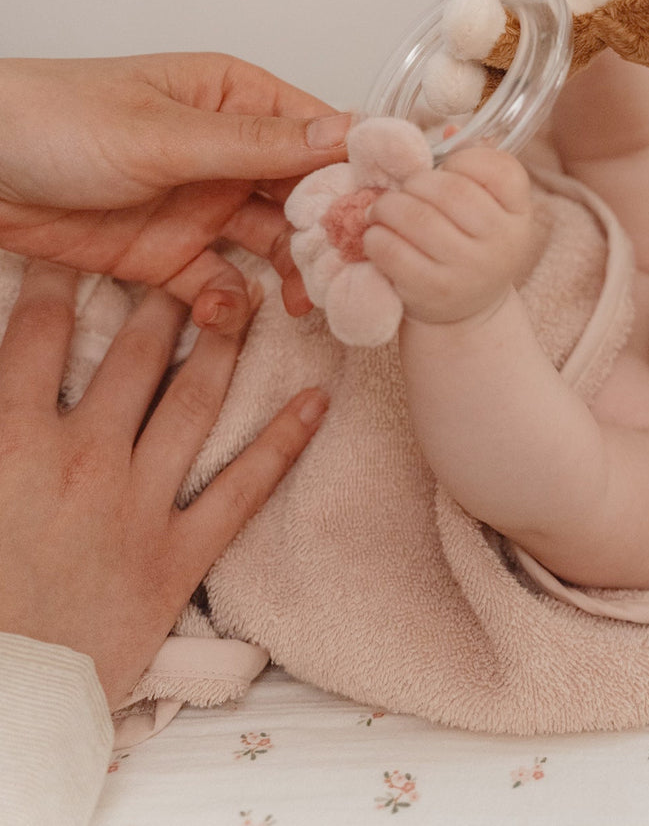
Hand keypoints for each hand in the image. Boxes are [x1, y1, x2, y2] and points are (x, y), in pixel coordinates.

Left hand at [0, 54, 351, 333]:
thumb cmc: (54, 122)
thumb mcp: (165, 134)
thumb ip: (258, 143)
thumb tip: (347, 132)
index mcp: (238, 100)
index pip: (322, 135)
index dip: (360, 173)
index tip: (390, 213)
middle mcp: (232, 152)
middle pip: (308, 197)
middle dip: (332, 234)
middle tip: (355, 273)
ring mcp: (204, 205)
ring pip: (275, 245)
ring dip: (294, 273)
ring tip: (306, 302)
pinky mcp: (169, 254)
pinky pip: (221, 284)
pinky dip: (229, 303)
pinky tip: (220, 311)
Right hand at [0, 260, 327, 707]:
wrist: (2, 697)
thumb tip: (12, 381)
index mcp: (12, 442)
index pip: (39, 335)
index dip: (59, 281)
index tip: (80, 250)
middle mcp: (84, 459)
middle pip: (134, 354)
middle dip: (160, 297)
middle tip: (186, 257)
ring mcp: (139, 505)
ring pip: (193, 402)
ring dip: (223, 345)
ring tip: (246, 298)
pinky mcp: (179, 553)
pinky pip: (244, 489)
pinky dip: (284, 443)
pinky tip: (319, 400)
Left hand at [362, 146, 531, 326]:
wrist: (468, 313)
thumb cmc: (472, 247)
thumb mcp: (487, 210)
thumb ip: (472, 168)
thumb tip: (450, 129)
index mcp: (519, 213)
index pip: (499, 169)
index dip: (464, 159)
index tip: (446, 170)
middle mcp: (502, 242)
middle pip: (451, 190)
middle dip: (415, 182)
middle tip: (403, 189)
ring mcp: (470, 269)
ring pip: (417, 218)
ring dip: (388, 207)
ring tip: (382, 209)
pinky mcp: (434, 290)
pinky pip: (393, 251)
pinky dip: (376, 237)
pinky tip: (377, 236)